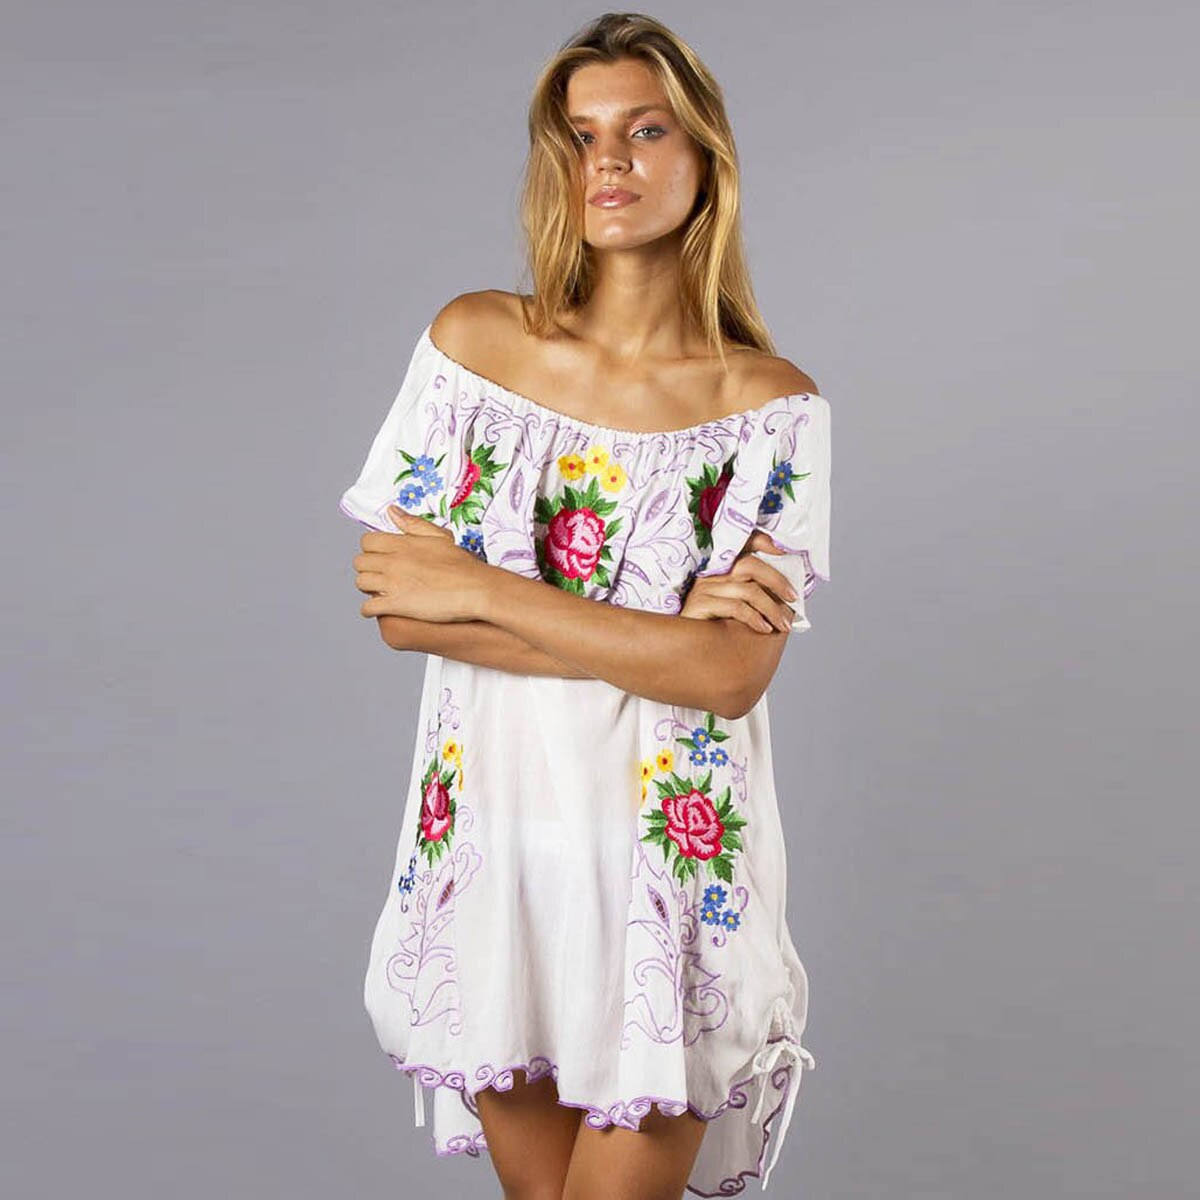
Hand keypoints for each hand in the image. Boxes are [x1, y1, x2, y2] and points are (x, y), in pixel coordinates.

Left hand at [353, 507, 488, 622]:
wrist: (475, 590)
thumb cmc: (463, 565)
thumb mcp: (439, 537)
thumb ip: (412, 524)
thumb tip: (391, 511)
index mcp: (402, 543)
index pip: (367, 541)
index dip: (372, 550)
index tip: (382, 557)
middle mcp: (393, 561)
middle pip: (360, 562)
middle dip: (368, 568)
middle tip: (382, 575)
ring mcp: (392, 583)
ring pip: (361, 583)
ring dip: (369, 588)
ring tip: (382, 591)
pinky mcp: (396, 605)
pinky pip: (368, 607)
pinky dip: (370, 609)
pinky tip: (382, 609)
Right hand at [681, 530, 796, 632]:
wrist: (683, 648)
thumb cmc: (713, 628)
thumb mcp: (735, 607)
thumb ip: (755, 596)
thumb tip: (787, 596)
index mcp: (721, 568)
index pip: (744, 543)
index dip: (764, 541)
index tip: (785, 552)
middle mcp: (712, 573)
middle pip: (751, 565)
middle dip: (777, 581)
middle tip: (793, 599)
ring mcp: (705, 587)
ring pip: (749, 590)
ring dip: (772, 608)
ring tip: (784, 625)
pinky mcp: (700, 604)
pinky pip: (736, 607)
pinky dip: (755, 618)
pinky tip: (765, 629)